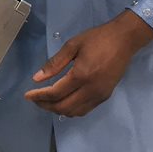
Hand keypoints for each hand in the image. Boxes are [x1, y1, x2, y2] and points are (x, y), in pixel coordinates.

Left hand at [24, 10, 152, 116]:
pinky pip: (85, 110)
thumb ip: (54, 63)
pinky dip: (71, 109)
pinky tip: (64, 101)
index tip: (27, 95)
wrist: (124, 40)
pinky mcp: (106, 96)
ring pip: (74, 112)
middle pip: (64, 107)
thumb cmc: (97, 39)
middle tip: (35, 99)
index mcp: (81, 75)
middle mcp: (91, 89)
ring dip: (58, 110)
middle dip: (46, 106)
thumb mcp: (72, 45)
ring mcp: (100, 95)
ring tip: (47, 101)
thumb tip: (37, 79)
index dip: (39, 96)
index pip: (55, 93)